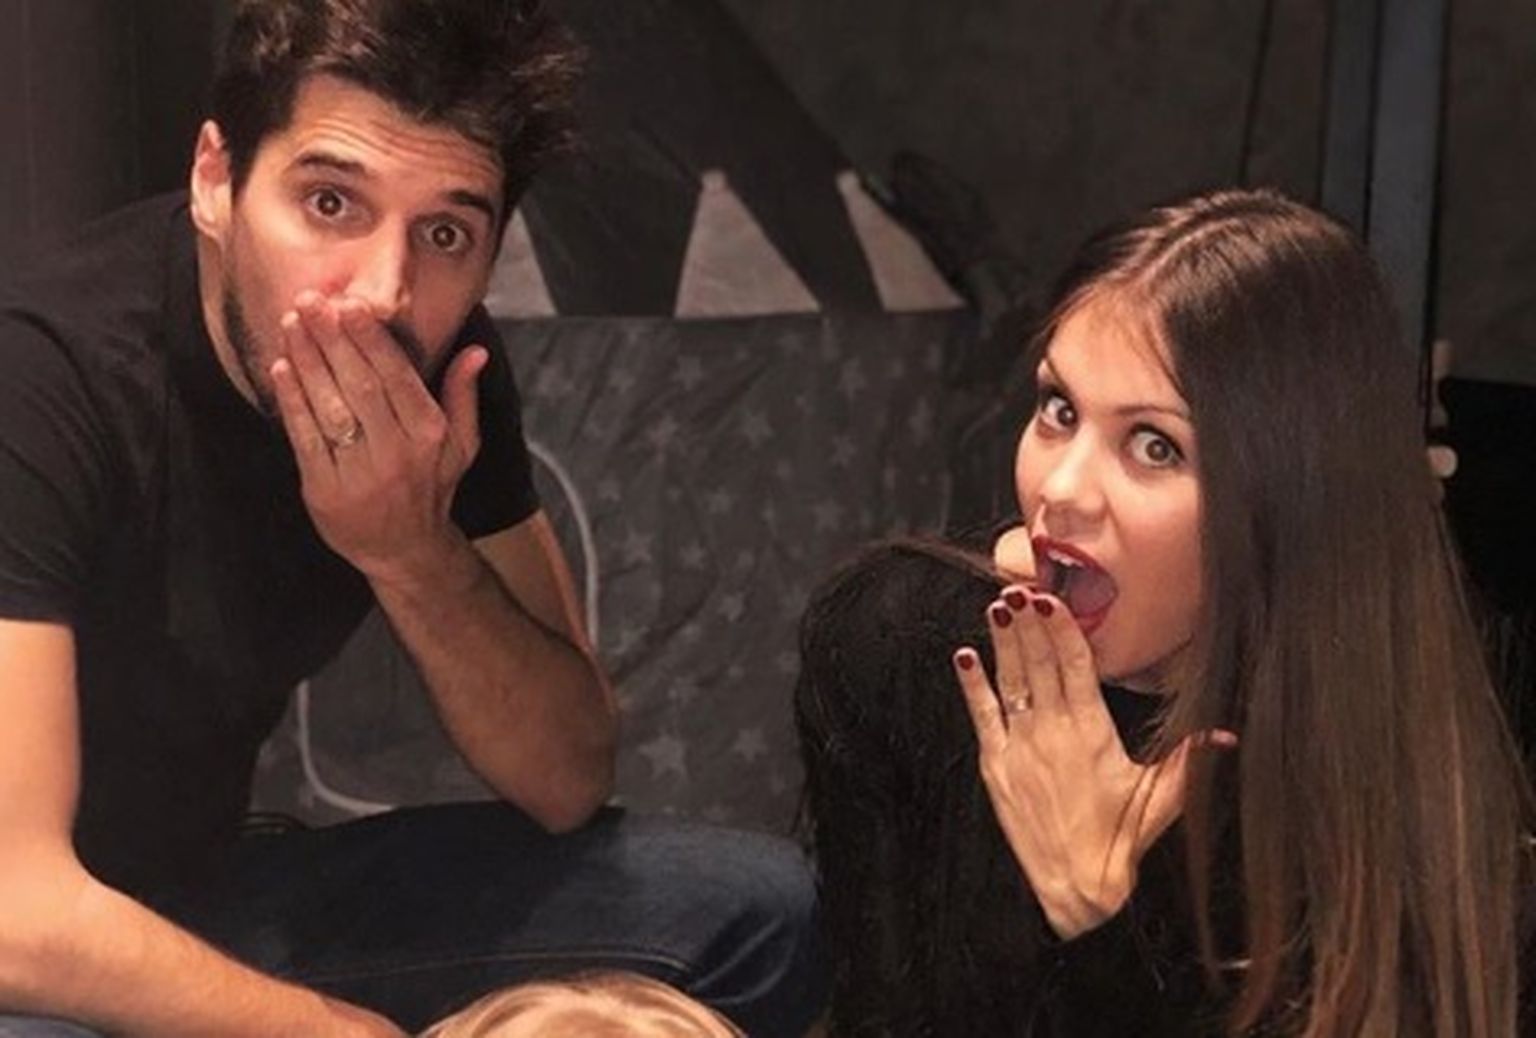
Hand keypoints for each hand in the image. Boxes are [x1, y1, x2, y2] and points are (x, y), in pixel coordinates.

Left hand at [269, 292, 486, 583]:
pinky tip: (282, 368)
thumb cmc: (430, 486)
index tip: (349, 304)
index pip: (397, 379)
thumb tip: (476, 350)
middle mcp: (397, 453)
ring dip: (307, 362)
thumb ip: (464, 395)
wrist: (403, 550)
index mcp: (430, 435)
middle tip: (310, 300)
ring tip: (292, 323)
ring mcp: (359, 474)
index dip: (371, 341)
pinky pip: (305, 438)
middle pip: (360, 386)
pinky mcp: (325, 490)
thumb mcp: (462, 444)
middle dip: (332, 340)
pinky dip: (292, 402)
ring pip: (330, 408)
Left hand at [952, 585, 1235, 938]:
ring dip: (1003, 643)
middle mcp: (1053, 734)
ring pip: (1011, 682)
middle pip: (1041, 665)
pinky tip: (964, 656)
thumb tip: (1228, 735)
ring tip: (997, 605)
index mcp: (1093, 734)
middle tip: (1020, 585)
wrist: (1074, 893)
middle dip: (1030, 623)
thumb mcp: (1160, 801)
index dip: (1063, 630)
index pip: (1076, 668)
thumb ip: (1189, 762)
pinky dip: (972, 685)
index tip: (1053, 599)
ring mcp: (1021, 749)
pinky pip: (982, 716)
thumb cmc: (1118, 845)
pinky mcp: (996, 768)